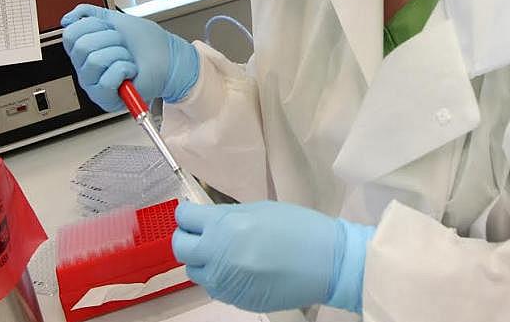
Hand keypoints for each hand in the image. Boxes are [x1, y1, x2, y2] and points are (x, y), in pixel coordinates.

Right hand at [61, 4, 198, 110]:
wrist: (168, 58)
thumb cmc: (147, 44)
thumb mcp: (117, 21)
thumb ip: (91, 15)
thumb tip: (68, 18)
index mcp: (85, 50)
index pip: (71, 34)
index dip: (94, 25)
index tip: (111, 29)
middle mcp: (85, 68)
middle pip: (81, 46)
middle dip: (110, 39)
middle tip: (123, 45)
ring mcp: (93, 84)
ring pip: (95, 61)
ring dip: (120, 55)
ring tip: (129, 60)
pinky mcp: (106, 98)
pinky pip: (106, 80)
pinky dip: (124, 70)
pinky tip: (130, 72)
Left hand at [171, 201, 373, 312]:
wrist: (328, 263)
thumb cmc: (300, 229)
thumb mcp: (259, 210)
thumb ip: (227, 216)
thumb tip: (207, 220)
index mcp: (225, 227)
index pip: (184, 218)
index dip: (188, 214)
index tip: (193, 214)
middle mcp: (219, 256)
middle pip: (181, 248)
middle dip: (187, 237)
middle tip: (201, 233)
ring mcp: (226, 282)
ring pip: (195, 272)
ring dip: (203, 261)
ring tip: (224, 253)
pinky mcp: (236, 300)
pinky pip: (215, 288)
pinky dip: (220, 278)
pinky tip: (240, 269)